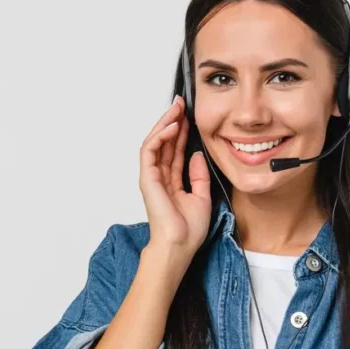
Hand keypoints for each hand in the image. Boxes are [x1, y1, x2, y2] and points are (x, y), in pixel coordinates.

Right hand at [139, 95, 211, 263]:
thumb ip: (198, 176)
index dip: (182, 132)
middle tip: (181, 103)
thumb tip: (197, 154)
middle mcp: (160, 177)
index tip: (190, 116)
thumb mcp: (202, 197)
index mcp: (172, 182)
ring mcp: (151, 177)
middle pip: (164, 142)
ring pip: (155, 142)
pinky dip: (160, 136)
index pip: (175, 150)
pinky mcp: (147, 178)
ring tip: (176, 109)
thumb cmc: (188, 230)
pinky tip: (172, 126)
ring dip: (165, 123)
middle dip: (172, 121)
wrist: (178, 246)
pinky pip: (150, 151)